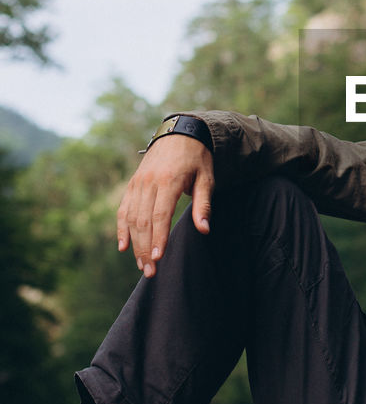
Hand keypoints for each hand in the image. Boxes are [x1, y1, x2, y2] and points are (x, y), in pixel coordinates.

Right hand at [117, 135, 214, 277]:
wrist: (180, 132)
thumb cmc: (197, 158)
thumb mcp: (207, 178)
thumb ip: (203, 205)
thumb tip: (204, 230)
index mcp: (168, 181)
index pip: (160, 215)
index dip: (158, 238)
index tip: (158, 258)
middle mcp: (149, 182)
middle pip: (143, 221)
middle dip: (145, 248)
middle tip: (151, 271)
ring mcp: (138, 183)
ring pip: (131, 218)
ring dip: (135, 243)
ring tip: (141, 265)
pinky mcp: (132, 184)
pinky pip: (123, 209)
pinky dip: (122, 228)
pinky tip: (124, 247)